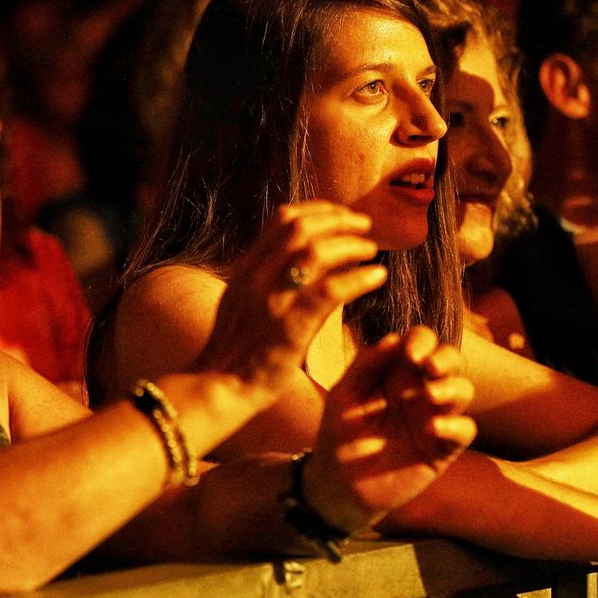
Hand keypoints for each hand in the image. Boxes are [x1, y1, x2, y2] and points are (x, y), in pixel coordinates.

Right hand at [195, 202, 387, 398]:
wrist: (220, 387)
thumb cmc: (237, 350)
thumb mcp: (242, 301)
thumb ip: (266, 275)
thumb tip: (301, 255)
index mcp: (246, 268)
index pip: (283, 218)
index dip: (319, 210)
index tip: (342, 215)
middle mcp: (256, 277)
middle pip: (301, 228)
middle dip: (339, 220)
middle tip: (365, 226)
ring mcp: (272, 301)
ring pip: (315, 252)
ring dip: (351, 244)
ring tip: (371, 250)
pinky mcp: (290, 326)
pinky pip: (330, 291)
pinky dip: (358, 278)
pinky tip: (377, 277)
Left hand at [302, 327, 476, 534]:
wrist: (339, 486)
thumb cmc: (338, 436)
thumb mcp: (344, 396)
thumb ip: (366, 366)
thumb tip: (394, 338)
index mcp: (396, 373)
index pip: (421, 343)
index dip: (422, 340)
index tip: (410, 353)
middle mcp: (419, 391)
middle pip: (450, 360)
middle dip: (445, 358)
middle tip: (429, 367)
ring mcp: (433, 418)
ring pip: (463, 391)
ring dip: (452, 387)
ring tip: (430, 395)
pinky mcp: (442, 449)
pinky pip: (465, 430)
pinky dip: (455, 425)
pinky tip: (432, 427)